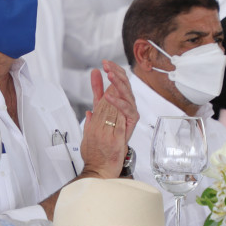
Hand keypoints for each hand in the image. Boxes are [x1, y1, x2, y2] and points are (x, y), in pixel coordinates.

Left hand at [80, 61, 136, 177]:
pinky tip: (109, 96)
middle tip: (108, 66)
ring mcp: (128, 116)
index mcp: (118, 102)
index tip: (104, 63)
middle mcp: (125, 107)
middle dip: (116, 74)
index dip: (113, 71)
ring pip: (127, 95)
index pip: (118, 82)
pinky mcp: (130, 125)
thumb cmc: (102, 139)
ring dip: (118, 84)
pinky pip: (127, 111)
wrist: (103, 162)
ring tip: (110, 76)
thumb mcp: (96, 109)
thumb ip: (97, 91)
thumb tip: (95, 73)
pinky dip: (118, 102)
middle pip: (125, 86)